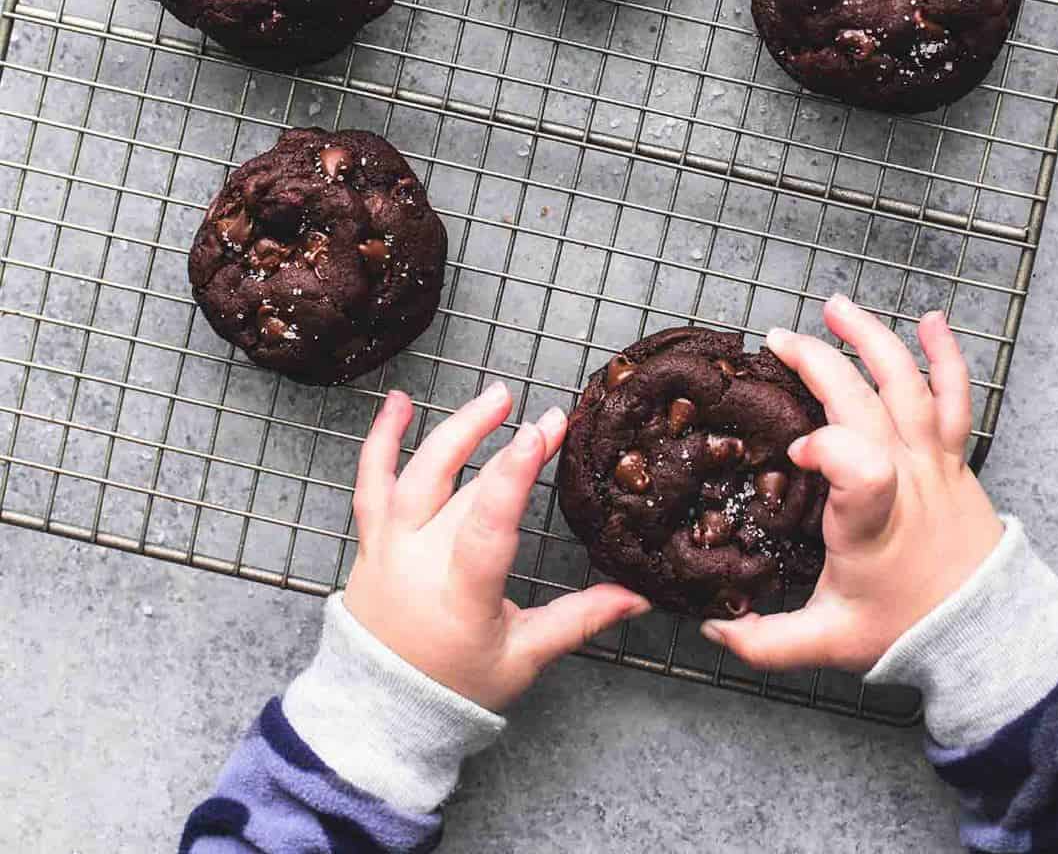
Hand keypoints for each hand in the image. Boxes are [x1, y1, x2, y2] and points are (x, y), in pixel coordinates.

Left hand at [345, 382, 649, 711]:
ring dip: (457, 430)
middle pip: (464, 492)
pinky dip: (381, 438)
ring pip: (418, 474)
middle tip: (548, 418)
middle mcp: (417, 562)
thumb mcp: (522, 658)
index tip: (541, 432)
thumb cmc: (453, 686)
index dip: (514, 475)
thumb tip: (638, 597)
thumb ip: (579, 620)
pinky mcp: (371, 539)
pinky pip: (369, 480)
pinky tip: (398, 402)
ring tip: (496, 398)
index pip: (486, 525)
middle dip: (510, 450)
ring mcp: (388, 546)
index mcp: (459, 595)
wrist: (380, 708)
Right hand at [702, 294, 1002, 672]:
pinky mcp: (952, 455)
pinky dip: (947, 354)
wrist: (985, 633)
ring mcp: (931, 460)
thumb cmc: (906, 628)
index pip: (860, 469)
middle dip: (820, 363)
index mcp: (871, 522)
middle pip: (866, 404)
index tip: (794, 450)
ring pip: (905, 384)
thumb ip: (766, 639)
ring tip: (835, 308)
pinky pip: (956, 396)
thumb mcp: (829, 641)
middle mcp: (904, 480)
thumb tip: (712, 626)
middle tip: (779, 340)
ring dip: (870, 339)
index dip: (825, 447)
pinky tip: (931, 319)